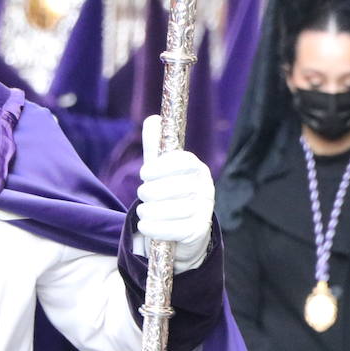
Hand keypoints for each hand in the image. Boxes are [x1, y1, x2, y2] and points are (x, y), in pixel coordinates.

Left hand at [135, 114, 214, 270]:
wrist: (185, 230)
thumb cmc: (170, 194)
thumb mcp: (162, 171)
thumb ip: (155, 147)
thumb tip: (153, 119)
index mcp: (198, 169)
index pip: (184, 161)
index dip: (162, 166)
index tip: (144, 173)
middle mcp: (206, 188)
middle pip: (175, 187)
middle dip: (150, 192)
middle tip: (142, 194)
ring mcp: (204, 211)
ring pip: (171, 209)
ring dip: (149, 211)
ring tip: (143, 211)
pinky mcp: (198, 231)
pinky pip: (172, 230)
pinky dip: (153, 228)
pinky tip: (145, 225)